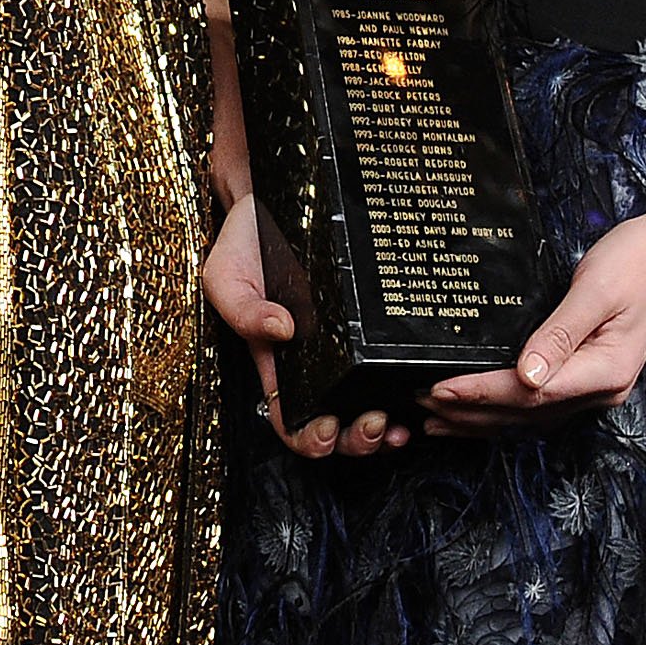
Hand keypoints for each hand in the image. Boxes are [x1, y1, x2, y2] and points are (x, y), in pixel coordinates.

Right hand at [203, 188, 408, 458]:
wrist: (274, 203)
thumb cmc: (245, 245)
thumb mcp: (227, 277)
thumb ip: (243, 309)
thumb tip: (282, 330)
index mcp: (278, 364)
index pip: (293, 421)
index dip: (311, 439)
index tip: (327, 428)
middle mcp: (316, 364)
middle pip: (339, 426)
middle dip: (357, 441)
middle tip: (375, 425)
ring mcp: (347, 348)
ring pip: (370, 405)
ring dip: (387, 430)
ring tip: (399, 424)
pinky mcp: (372, 327)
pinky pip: (392, 368)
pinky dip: (405, 389)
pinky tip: (417, 390)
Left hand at [421, 205, 645, 436]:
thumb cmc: (638, 261)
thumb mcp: (595, 292)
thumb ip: (559, 335)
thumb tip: (526, 376)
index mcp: (603, 372)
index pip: (528, 393)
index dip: (480, 393)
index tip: (437, 390)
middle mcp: (601, 390)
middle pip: (526, 412)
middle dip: (471, 413)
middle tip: (419, 409)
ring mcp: (598, 386)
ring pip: (531, 415)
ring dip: (484, 419)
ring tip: (438, 421)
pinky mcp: (591, 374)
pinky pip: (542, 402)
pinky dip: (506, 407)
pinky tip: (482, 409)